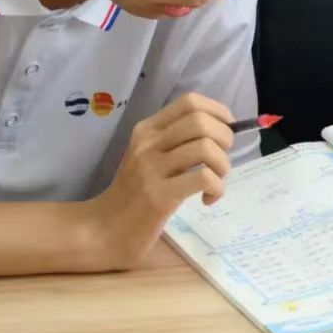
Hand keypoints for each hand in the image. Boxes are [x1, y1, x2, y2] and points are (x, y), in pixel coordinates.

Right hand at [83, 93, 234, 269]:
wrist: (106, 230)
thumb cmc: (135, 193)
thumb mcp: (152, 157)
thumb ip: (178, 141)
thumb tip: (223, 130)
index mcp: (147, 129)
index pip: (190, 102)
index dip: (217, 111)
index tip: (227, 128)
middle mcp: (147, 143)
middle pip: (201, 121)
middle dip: (225, 137)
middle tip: (221, 160)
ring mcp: (151, 168)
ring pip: (206, 148)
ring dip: (223, 166)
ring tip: (216, 182)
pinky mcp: (159, 195)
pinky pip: (204, 178)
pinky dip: (217, 188)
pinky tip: (207, 199)